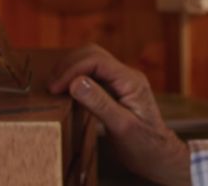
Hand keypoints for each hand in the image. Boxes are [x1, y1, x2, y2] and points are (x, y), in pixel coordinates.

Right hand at [49, 44, 190, 184]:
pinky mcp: (114, 88)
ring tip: (55, 86)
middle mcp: (126, 75)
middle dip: (69, 65)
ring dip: (71, 68)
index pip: (97, 60)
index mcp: (131, 80)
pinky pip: (92, 74)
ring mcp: (121, 80)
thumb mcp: (120, 126)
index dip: (72, 69)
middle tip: (51, 86)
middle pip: (93, 54)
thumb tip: (75, 82)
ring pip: (91, 60)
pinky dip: (76, 77)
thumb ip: (99, 103)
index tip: (55, 88)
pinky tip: (66, 90)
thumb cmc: (143, 144)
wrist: (156, 154)